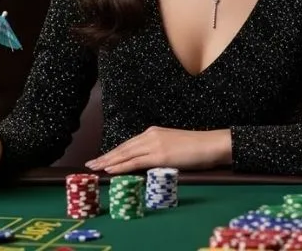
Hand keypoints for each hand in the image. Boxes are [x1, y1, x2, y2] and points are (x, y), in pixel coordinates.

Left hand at [84, 127, 231, 174]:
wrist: (211, 144)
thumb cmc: (196, 148)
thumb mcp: (173, 147)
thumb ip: (158, 152)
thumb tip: (147, 163)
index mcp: (153, 132)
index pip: (128, 144)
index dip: (113, 152)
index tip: (101, 158)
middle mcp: (151, 135)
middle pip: (123, 148)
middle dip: (106, 156)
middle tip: (90, 164)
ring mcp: (154, 145)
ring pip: (125, 154)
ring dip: (108, 162)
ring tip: (95, 167)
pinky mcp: (159, 155)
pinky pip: (135, 161)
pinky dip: (121, 166)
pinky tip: (110, 169)